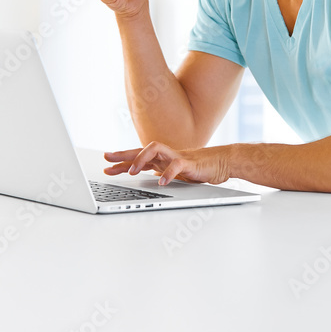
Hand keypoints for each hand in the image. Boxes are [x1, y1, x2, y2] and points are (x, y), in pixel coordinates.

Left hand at [103, 142, 231, 185]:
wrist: (224, 161)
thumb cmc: (201, 167)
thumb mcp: (177, 172)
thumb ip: (164, 171)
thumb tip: (152, 176)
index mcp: (163, 159)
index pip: (139, 156)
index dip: (122, 160)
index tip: (107, 165)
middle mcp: (167, 155)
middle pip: (141, 150)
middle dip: (123, 155)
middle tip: (107, 159)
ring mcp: (178, 156)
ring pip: (156, 150)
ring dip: (142, 160)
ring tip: (132, 172)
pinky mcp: (190, 163)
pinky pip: (176, 165)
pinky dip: (168, 173)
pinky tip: (161, 182)